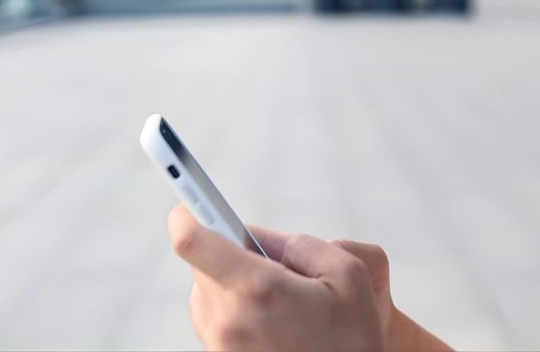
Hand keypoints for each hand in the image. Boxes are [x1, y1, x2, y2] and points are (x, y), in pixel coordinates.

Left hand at [167, 203, 385, 350]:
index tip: (188, 202)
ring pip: (208, 292)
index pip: (195, 242)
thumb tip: (259, 238)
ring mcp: (219, 346)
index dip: (188, 213)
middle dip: (232, 254)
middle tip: (273, 266)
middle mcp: (228, 321)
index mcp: (258, 290)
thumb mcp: (348, 274)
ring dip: (233, 285)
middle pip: (204, 265)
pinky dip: (237, 312)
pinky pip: (215, 321)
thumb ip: (301, 244)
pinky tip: (274, 325)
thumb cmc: (351, 339)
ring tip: (282, 305)